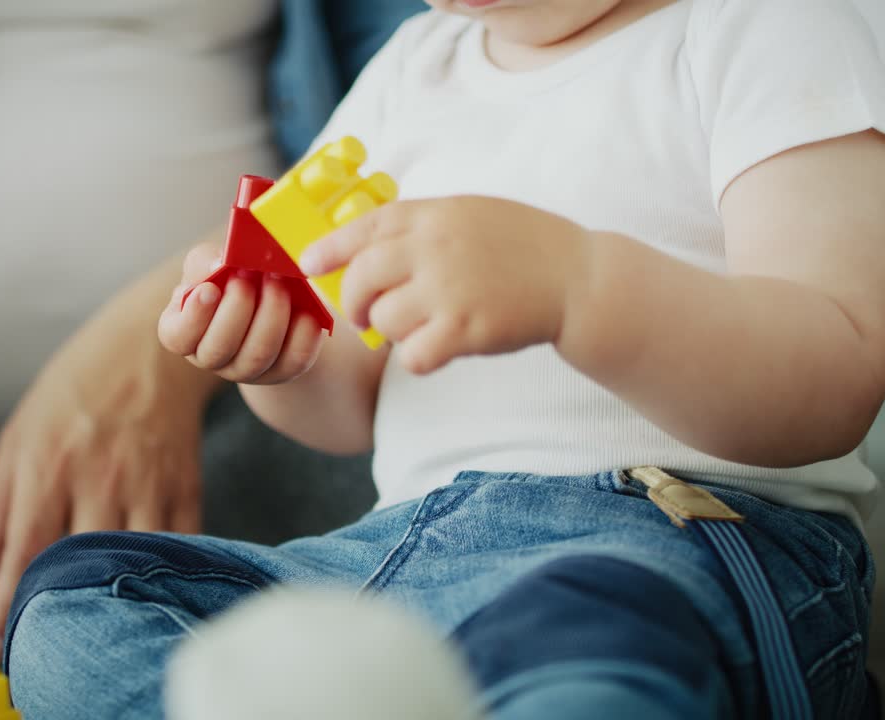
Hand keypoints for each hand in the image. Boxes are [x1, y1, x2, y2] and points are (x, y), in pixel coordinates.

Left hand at [0, 281, 207, 663]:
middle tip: (39, 651)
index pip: (23, 553)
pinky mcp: (185, 487)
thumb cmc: (79, 387)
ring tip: (89, 629)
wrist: (157, 347)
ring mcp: (146, 485)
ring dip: (107, 602)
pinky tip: (140, 592)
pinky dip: (155, 575)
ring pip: (128, 564)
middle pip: (74, 568)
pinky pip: (174, 547)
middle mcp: (97, 479)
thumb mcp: (21, 433)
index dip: (5, 607)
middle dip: (53, 616)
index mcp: (48, 465)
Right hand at [158, 242, 325, 384]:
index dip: (193, 317)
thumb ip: (206, 262)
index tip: (210, 289)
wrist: (269, 298)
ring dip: (271, 314)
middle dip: (238, 308)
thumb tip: (220, 264)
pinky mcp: (283, 371)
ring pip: (258, 354)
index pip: (177, 336)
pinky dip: (302, 332)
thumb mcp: (210, 265)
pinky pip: (294, 359)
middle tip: (251, 275)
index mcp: (183, 332)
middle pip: (220, 347)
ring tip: (279, 281)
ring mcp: (248, 370)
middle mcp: (212, 357)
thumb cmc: (229, 279)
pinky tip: (306, 309)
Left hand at [298, 196, 588, 373]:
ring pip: (383, 320)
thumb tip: (360, 248)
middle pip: (359, 279)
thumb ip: (417, 226)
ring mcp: (449, 289)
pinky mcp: (466, 329)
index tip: (307, 265)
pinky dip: (419, 359)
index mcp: (432, 215)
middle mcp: (434, 248)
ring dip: (393, 332)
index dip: (327, 248)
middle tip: (361, 316)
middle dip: (351, 303)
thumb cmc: (520, 246)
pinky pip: (414, 355)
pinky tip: (438, 350)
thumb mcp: (466, 214)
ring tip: (421, 327)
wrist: (577, 278)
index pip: (361, 228)